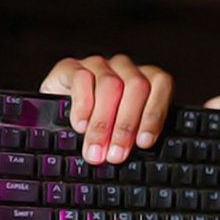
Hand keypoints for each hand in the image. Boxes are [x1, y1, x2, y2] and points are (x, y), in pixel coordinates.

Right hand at [40, 54, 172, 164]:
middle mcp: (125, 67)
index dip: (154, 114)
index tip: (144, 142)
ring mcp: (99, 64)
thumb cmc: (102, 124)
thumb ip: (135, 135)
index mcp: (147, 77)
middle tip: (116, 154)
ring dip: (103, 123)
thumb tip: (134, 152)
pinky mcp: (70, 66)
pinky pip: (81, 78)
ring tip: (97, 150)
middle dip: (126, 125)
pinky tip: (80, 126)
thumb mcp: (123, 129)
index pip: (161, 84)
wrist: (58, 111)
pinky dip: (82, 106)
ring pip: (110, 84)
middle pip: (136, 86)